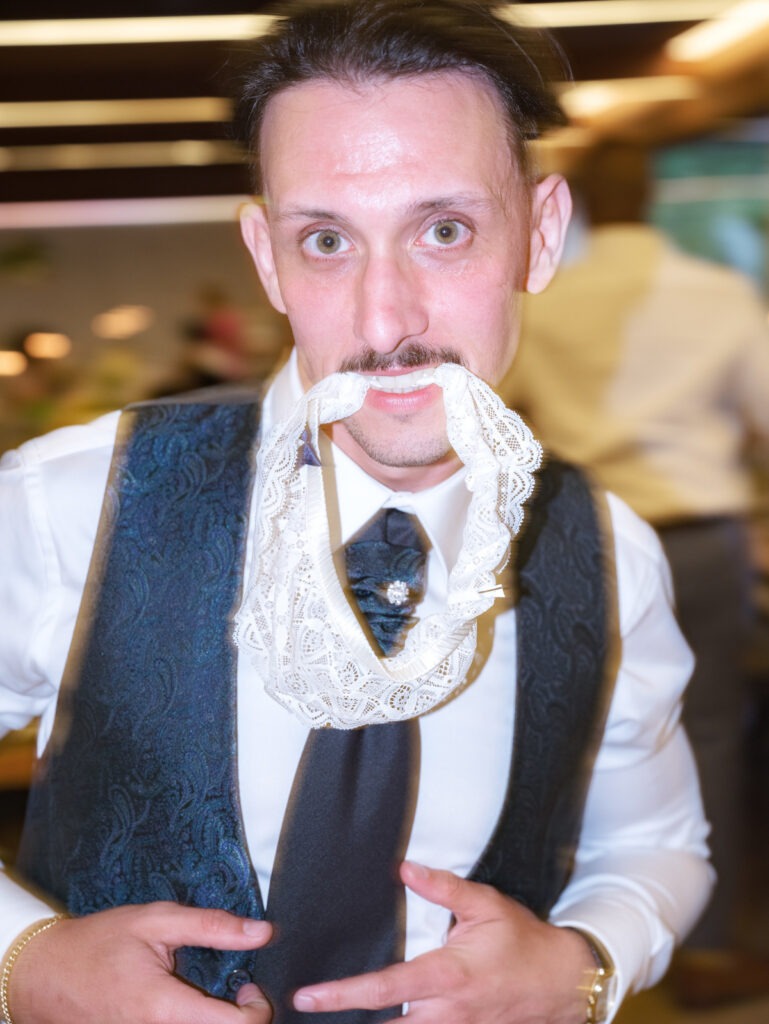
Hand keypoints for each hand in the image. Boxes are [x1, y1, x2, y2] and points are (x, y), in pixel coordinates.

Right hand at [7, 902, 273, 1023]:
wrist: (43, 974)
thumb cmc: (99, 943)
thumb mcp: (156, 921)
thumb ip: (212, 927)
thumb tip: (263, 932)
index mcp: (163, 1009)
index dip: (257, 1010)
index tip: (249, 987)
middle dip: (238, 1019)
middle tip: (236, 990)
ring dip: (213, 1021)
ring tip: (209, 997)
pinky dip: (192, 1022)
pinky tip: (185, 1007)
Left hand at [293, 861, 593, 1023]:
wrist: (563, 982)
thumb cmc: (522, 941)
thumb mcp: (485, 904)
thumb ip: (442, 887)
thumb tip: (405, 868)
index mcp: (446, 976)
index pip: (384, 989)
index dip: (341, 994)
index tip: (308, 995)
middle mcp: (445, 1014)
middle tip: (306, 1011)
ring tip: (333, 1017)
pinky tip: (375, 1020)